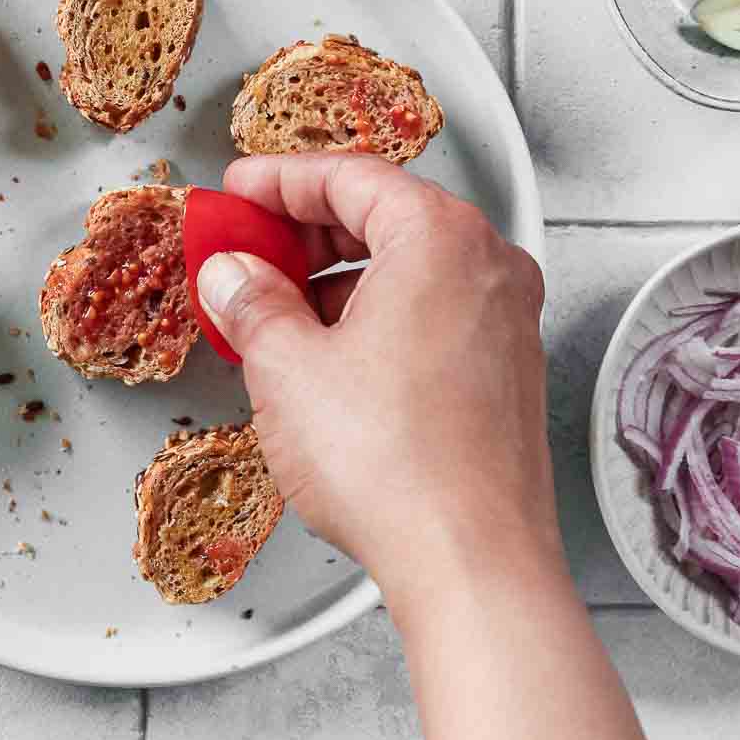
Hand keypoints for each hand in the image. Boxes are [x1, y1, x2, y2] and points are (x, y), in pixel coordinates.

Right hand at [196, 154, 556, 621]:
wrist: (471, 563)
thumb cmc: (398, 465)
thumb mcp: (288, 367)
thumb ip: (252, 303)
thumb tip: (232, 276)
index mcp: (440, 238)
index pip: (351, 177)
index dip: (281, 180)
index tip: (240, 190)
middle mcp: (489, 267)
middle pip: (385, 217)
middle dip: (306, 234)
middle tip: (246, 251)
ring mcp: (507, 321)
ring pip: (410, 270)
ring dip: (338, 281)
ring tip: (274, 315)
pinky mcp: (507, 374)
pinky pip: (432, 315)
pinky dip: (377, 318)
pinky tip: (327, 358)